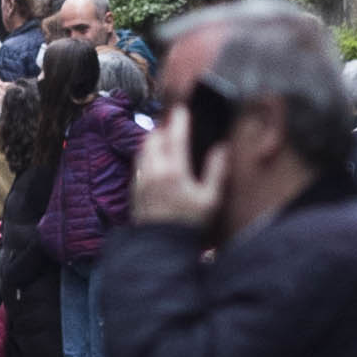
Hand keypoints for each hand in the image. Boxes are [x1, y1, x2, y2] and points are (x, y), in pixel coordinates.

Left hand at [129, 108, 224, 231]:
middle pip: (154, 138)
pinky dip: (147, 155)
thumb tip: (222, 148)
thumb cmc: (190, 225)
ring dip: (154, 140)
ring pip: (143, 149)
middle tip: (175, 124)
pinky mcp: (134, 189)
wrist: (162, 247)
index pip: (175, 136)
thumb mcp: (210, 200)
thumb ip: (217, 172)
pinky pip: (138, 163)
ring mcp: (141, 179)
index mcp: (174, 171)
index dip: (180, 119)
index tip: (183, 109)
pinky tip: (156, 162)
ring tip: (166, 139)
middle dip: (164, 128)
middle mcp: (154, 171)